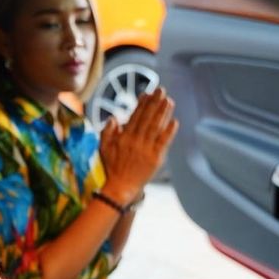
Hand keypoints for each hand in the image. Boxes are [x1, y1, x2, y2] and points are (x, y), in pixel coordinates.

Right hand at [99, 88, 177, 203]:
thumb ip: (107, 132)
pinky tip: (174, 122)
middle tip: (162, 90)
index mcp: (124, 137)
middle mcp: (135, 141)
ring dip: (163, 113)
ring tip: (169, 101)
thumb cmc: (111, 168)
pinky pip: (163, 143)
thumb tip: (114, 118)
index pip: (135, 116)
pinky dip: (169, 132)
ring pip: (156, 127)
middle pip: (147, 118)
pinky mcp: (155, 158)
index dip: (142, 104)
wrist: (119, 187)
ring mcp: (146, 149)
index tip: (148, 93)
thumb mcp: (104, 148)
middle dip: (155, 103)